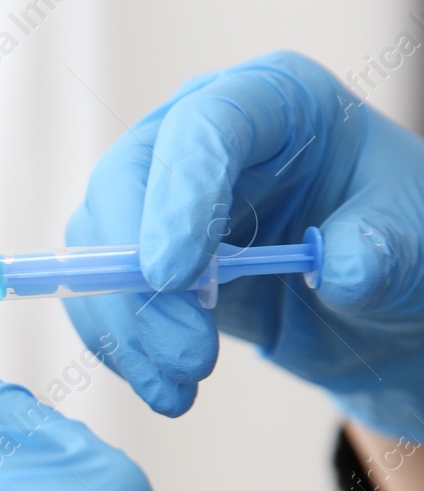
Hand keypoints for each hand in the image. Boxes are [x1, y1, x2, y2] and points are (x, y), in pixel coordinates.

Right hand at [66, 50, 423, 439]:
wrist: (380, 299)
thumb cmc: (401, 238)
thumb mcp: (415, 236)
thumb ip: (380, 247)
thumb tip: (340, 272)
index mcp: (274, 101)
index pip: (203, 126)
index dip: (178, 195)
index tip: (172, 274)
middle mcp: (201, 138)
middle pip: (123, 183)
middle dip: (139, 277)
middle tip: (186, 352)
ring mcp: (160, 198)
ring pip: (98, 249)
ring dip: (128, 326)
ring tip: (180, 386)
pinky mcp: (139, 258)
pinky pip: (101, 297)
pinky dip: (123, 349)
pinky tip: (166, 389)